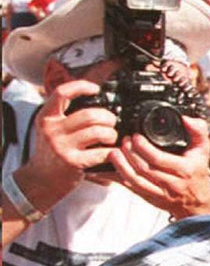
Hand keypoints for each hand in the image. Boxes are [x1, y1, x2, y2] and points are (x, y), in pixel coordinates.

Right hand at [19, 79, 119, 211]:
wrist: (41, 178)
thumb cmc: (51, 151)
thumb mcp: (51, 128)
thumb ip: (64, 115)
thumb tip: (93, 97)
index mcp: (46, 117)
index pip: (62, 93)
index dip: (82, 87)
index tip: (95, 89)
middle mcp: (52, 129)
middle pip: (90, 115)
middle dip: (108, 117)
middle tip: (111, 123)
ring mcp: (61, 146)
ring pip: (98, 132)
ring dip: (112, 134)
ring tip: (111, 137)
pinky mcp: (73, 162)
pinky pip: (102, 152)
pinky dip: (112, 151)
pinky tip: (112, 152)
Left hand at [102, 115, 209, 218]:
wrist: (197, 202)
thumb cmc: (197, 173)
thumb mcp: (203, 150)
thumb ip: (198, 131)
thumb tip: (187, 119)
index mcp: (184, 170)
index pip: (159, 159)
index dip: (143, 147)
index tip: (136, 136)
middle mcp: (172, 184)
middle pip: (144, 169)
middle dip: (129, 153)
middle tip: (123, 141)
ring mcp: (160, 193)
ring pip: (135, 180)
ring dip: (121, 166)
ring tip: (114, 152)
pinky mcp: (150, 199)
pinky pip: (131, 189)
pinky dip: (117, 178)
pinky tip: (110, 169)